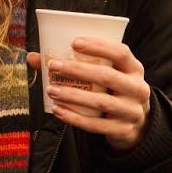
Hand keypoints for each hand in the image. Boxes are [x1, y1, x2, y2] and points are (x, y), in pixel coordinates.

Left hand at [30, 37, 151, 151]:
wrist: (136, 124)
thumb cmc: (113, 90)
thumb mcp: (106, 74)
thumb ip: (76, 63)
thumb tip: (34, 57)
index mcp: (134, 69)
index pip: (121, 52)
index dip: (99, 46)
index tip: (74, 42)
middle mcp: (138, 88)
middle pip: (108, 77)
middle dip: (78, 70)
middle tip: (53, 66)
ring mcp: (132, 111)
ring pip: (101, 102)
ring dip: (73, 95)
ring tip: (51, 90)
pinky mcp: (123, 130)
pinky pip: (96, 125)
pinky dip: (75, 118)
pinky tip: (58, 110)